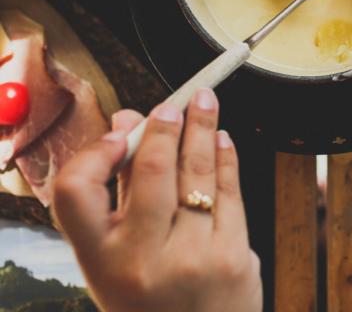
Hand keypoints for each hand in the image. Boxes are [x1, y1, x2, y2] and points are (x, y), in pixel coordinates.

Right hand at [53, 90, 262, 311]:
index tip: (118, 132)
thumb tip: (126, 123)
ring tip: (206, 101)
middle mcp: (142, 259)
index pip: (75, 192)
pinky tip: (222, 138)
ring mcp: (192, 258)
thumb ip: (120, 189)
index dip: (93, 153)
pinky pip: (230, 190)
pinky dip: (226, 156)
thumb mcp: (117, 260)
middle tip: (174, 103)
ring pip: (198, 172)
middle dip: (165, 126)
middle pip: (151, 170)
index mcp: (100, 261)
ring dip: (203, 128)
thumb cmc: (151, 299)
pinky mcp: (233, 256)